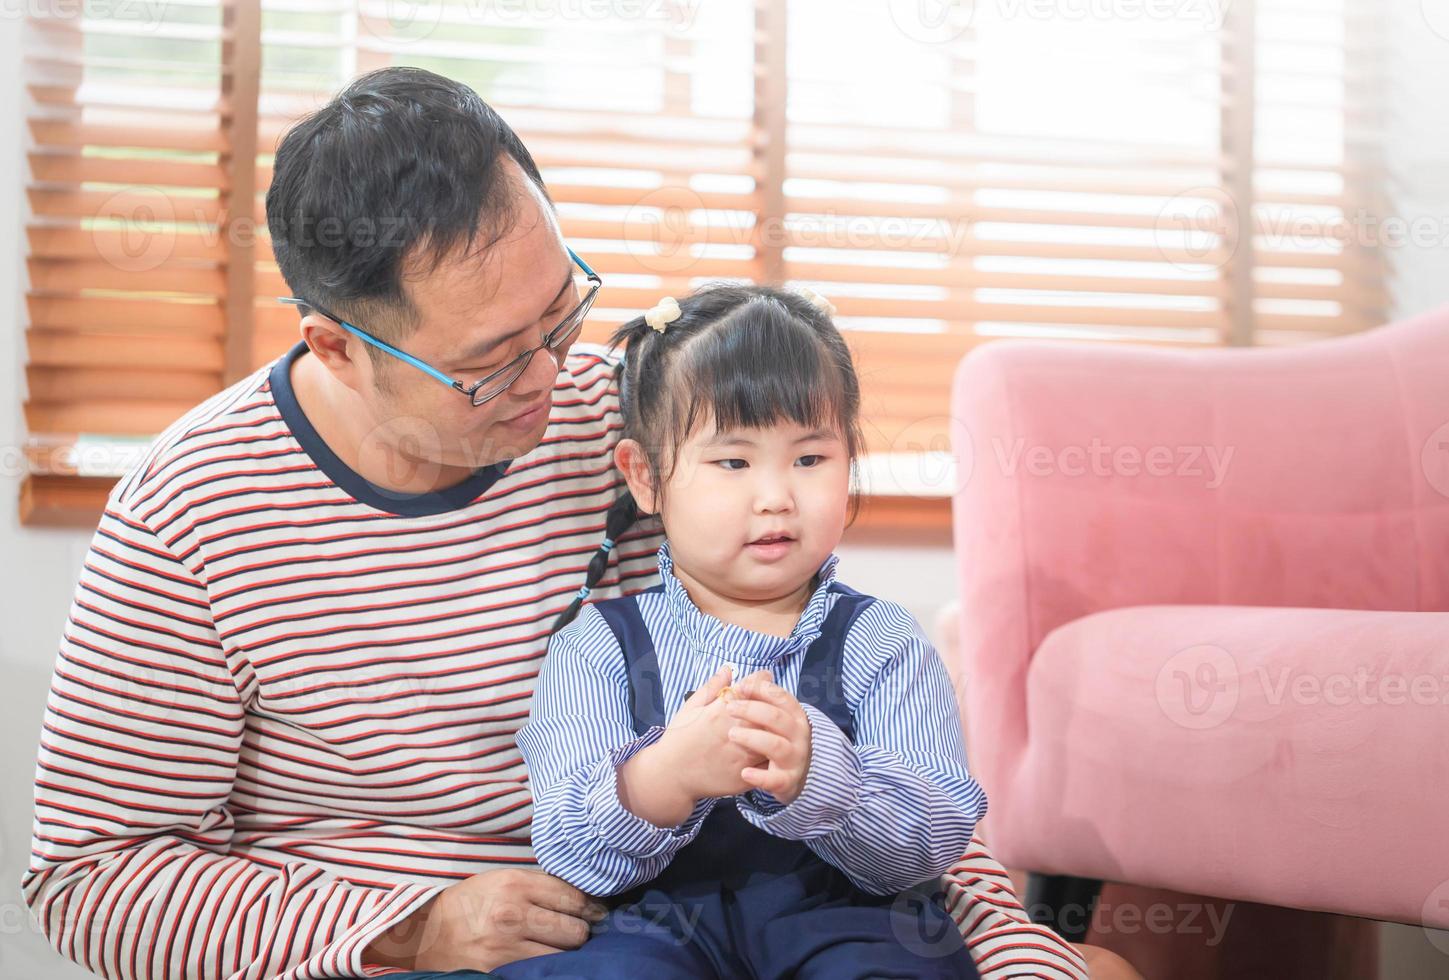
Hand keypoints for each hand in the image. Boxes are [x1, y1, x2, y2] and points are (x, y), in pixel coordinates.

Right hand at [362, 868, 606, 971]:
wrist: (426, 934)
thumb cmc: (470, 904)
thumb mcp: (501, 880)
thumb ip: (538, 885)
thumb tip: (582, 895)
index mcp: (515, 884)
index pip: (573, 896)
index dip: (590, 907)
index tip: (596, 912)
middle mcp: (513, 914)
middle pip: (575, 929)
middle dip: (581, 932)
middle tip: (578, 932)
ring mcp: (507, 947)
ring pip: (563, 955)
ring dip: (567, 953)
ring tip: (560, 947)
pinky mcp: (500, 972)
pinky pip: (541, 972)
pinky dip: (550, 968)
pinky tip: (546, 960)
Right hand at [659, 665, 771, 800]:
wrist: (671, 776)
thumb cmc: (678, 738)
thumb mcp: (689, 708)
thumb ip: (711, 688)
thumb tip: (728, 669)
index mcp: (719, 713)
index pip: (751, 688)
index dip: (761, 679)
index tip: (764, 677)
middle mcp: (733, 733)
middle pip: (767, 711)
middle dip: (773, 703)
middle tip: (774, 700)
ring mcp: (741, 756)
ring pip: (772, 737)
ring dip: (776, 728)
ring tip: (774, 724)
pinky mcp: (744, 776)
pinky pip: (768, 763)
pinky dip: (773, 753)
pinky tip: (770, 747)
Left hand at [725, 674, 811, 803]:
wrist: (788, 776)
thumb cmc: (770, 738)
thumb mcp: (763, 716)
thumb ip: (746, 694)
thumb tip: (726, 670)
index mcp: (794, 715)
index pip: (780, 697)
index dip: (761, 689)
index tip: (740, 686)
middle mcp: (798, 734)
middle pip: (777, 717)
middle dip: (752, 710)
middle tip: (729, 708)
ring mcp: (795, 758)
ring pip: (776, 745)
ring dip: (754, 739)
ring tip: (732, 735)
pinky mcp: (787, 780)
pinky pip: (776, 779)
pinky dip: (761, 776)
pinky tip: (744, 772)